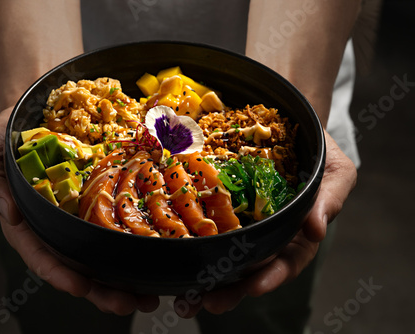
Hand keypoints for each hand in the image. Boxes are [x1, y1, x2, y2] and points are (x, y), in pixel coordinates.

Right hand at [0, 107, 158, 314]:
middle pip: (78, 265)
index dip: (60, 273)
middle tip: (129, 303)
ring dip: (125, 278)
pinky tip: (155, 256)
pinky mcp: (99, 201)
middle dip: (102, 289)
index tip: (81, 287)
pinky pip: (116, 224)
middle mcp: (56, 226)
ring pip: (102, 253)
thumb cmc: (5, 138)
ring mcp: (80, 215)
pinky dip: (134, 243)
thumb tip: (8, 214)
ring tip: (149, 296)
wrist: (34, 114)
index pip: (41, 255)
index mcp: (27, 223)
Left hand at [173, 130, 357, 316]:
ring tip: (185, 297)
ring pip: (223, 254)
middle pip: (249, 269)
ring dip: (205, 278)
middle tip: (209, 302)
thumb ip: (330, 198)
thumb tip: (317, 230)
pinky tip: (171, 253)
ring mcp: (241, 220)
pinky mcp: (218, 205)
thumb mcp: (336, 171)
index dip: (272, 277)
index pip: (286, 262)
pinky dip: (189, 242)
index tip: (254, 287)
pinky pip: (204, 224)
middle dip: (231, 289)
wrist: (286, 123)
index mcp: (295, 233)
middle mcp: (265, 232)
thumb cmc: (317, 150)